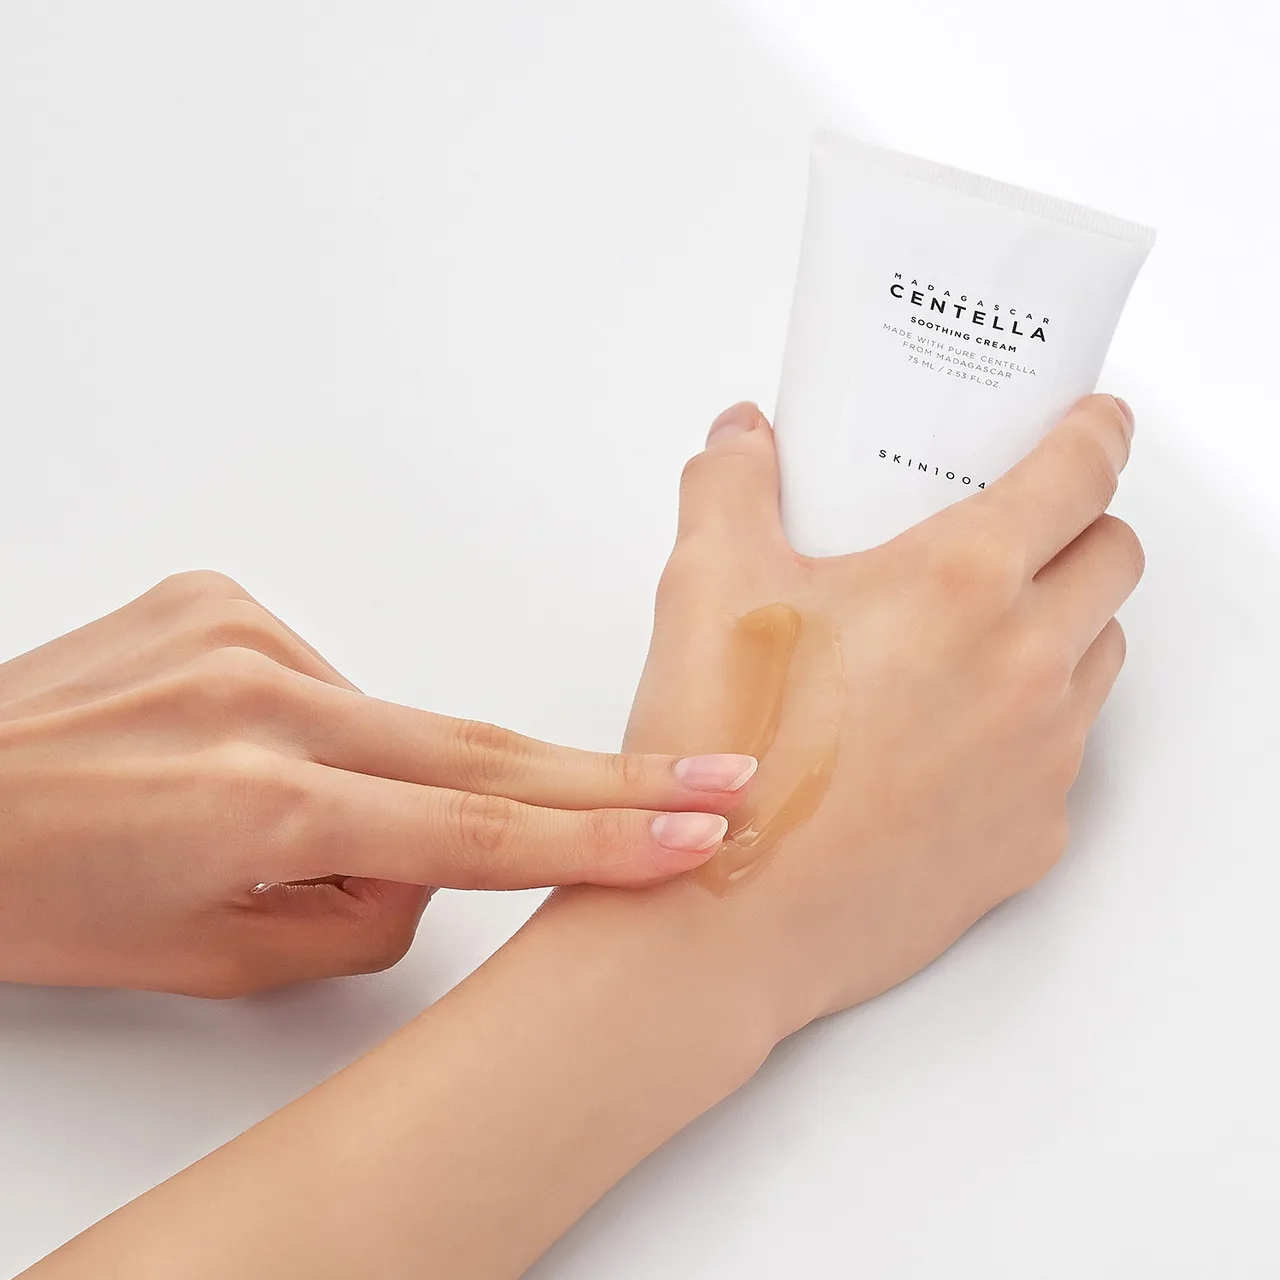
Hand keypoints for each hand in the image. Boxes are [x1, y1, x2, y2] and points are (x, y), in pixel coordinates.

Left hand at [0, 572, 755, 995]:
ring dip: (390, 774)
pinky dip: (318, 727)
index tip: (688, 835)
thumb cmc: (35, 896)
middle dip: (606, 775)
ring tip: (271, 819)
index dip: (598, 839)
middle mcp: (263, 698)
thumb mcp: (210, 957)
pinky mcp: (222, 596)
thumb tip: (436, 854)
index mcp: (260, 803)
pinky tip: (242, 753)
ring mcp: (243, 631)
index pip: (478, 828)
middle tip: (709, 775)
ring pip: (393, 719)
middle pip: (481, 747)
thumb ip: (359, 911)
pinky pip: (326, 677)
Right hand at [623, 395, 1143, 1036]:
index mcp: (960, 584)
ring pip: (1098, 657)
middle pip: (1114, 560)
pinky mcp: (1029, 835)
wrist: (725, 921)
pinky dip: (1026, 725)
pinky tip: (939, 740)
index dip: (1096, 430)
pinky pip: (1061, 754)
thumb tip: (744, 438)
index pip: (1081, 473)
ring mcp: (1040, 758)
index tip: (1095, 420)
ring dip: (1060, 626)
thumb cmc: (723, 755)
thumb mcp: (703, 584)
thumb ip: (728, 483)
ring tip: (969, 639)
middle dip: (1082, 526)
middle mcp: (1026, 666)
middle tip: (1012, 533)